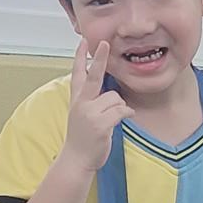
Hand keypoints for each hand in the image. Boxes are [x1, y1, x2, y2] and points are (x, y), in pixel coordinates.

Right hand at [62, 40, 132, 172]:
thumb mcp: (81, 116)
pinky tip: (126, 117)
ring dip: (119, 107)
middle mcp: (81, 103)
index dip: (81, 57)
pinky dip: (126, 113)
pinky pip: (121, 110)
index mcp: (76, 100)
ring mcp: (90, 113)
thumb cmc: (82, 139)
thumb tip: (112, 93)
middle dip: (99, 59)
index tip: (84, 42)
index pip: (77, 74)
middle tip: (104, 43)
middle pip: (93, 76)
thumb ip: (92, 102)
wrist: (76, 160)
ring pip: (115, 97)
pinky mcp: (100, 124)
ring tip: (111, 120)